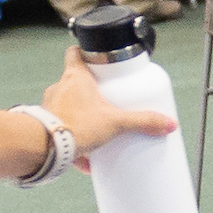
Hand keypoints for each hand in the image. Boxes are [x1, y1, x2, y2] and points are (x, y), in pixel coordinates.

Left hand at [39, 47, 175, 160]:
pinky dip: (74, 142)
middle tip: (106, 100)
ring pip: (68, 107)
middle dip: (90, 91)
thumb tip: (167, 123)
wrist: (45, 147)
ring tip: (97, 130)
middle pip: (75, 81)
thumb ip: (142, 121)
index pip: (75, 53)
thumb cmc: (75, 125)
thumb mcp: (116, 122)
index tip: (98, 59)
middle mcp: (60, 88)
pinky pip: (62, 131)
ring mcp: (51, 107)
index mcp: (75, 77)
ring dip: (81, 116)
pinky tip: (86, 159)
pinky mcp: (46, 127)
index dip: (85, 53)